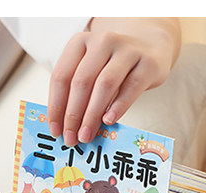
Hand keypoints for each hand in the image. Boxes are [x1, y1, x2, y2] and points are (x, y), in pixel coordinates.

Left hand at [47, 18, 180, 146]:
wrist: (150, 47)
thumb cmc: (114, 66)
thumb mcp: (92, 70)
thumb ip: (78, 93)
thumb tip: (66, 127)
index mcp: (80, 42)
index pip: (61, 76)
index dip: (56, 106)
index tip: (55, 130)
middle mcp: (102, 42)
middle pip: (82, 81)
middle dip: (73, 114)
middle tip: (71, 138)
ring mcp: (127, 50)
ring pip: (105, 84)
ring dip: (92, 114)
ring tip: (87, 135)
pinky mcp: (147, 63)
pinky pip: (131, 87)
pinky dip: (118, 106)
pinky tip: (108, 121)